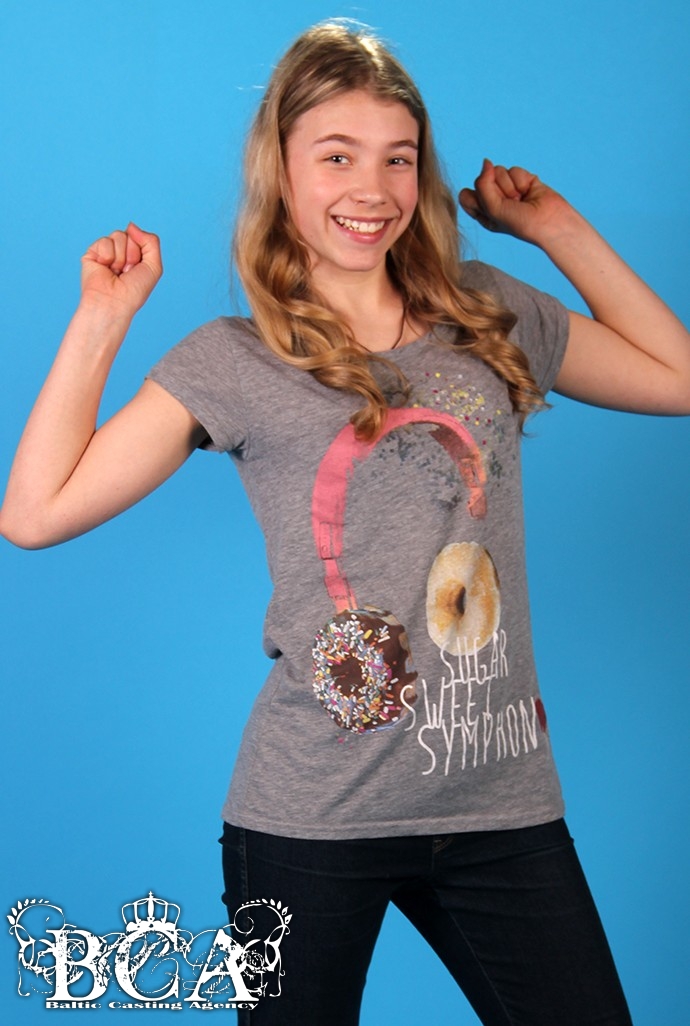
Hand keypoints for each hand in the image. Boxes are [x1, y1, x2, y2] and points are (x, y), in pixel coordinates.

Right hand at [80, 223, 162, 315]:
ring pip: (118, 235)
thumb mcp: (154, 266)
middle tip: (127, 271)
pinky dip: (108, 256)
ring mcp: (106, 252)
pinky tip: (105, 268)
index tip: (137, 269)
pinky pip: (104, 241)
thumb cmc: (134, 291)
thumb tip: (131, 225)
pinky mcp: (92, 253)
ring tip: (116, 272)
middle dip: (132, 253)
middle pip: (130, 233)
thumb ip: (151, 241)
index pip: (141, 237)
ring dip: (120, 256)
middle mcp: (121, 253)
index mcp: (136, 256)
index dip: (142, 252)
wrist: (113, 302)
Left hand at [458, 159, 573, 246]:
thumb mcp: (492, 208)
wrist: (549, 221)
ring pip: (497, 171)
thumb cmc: (520, 222)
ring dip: (509, 186)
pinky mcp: (522, 180)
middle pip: (481, 180)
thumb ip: (482, 183)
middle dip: (496, 191)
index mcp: (482, 213)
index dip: (475, 196)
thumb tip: (486, 161)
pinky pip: (514, 170)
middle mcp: (493, 200)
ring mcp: (508, 189)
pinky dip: (521, 181)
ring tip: (520, 199)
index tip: (488, 207)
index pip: (466, 195)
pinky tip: (529, 192)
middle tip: (509, 204)